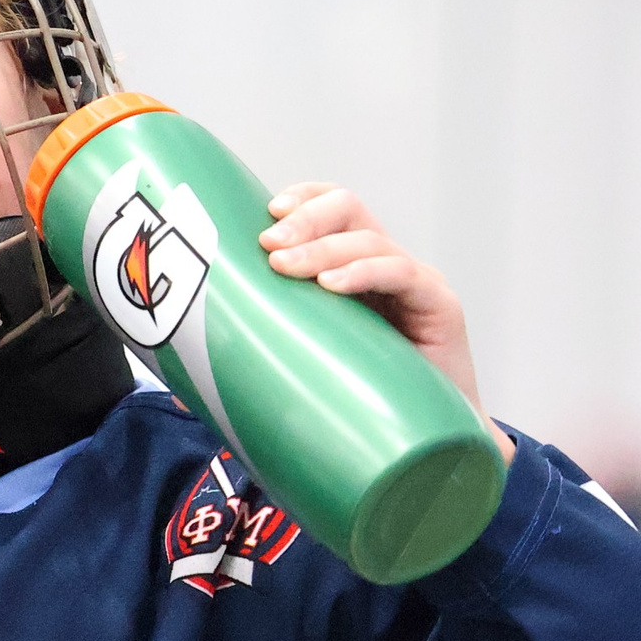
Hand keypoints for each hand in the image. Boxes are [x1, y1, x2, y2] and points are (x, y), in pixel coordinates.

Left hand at [260, 184, 514, 462]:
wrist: (427, 442)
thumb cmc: (363, 400)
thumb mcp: (312, 354)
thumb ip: (276, 337)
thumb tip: (200, 351)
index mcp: (355, 265)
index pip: (333, 207)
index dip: (303, 199)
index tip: (267, 213)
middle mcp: (386, 265)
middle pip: (348, 210)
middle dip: (305, 220)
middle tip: (269, 245)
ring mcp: (415, 283)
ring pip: (369, 239)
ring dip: (322, 249)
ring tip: (286, 267)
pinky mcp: (440, 306)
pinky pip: (402, 274)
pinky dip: (365, 272)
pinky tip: (333, 284)